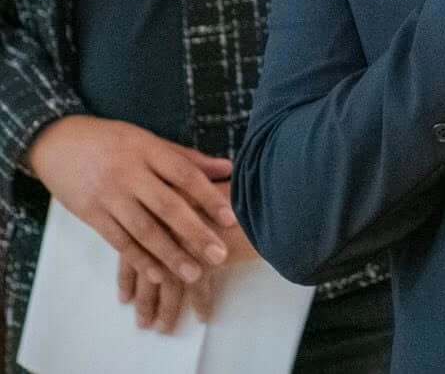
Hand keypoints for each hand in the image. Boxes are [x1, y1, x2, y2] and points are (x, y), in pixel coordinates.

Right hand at [26, 116, 235, 288]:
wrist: (60, 143)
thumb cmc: (113, 141)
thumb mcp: (149, 140)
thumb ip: (187, 157)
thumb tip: (227, 168)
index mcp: (149, 150)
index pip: (185, 175)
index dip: (209, 197)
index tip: (231, 219)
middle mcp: (130, 173)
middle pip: (168, 206)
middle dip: (195, 233)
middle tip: (219, 255)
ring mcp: (109, 196)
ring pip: (144, 230)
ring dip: (170, 255)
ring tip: (194, 274)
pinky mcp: (91, 215)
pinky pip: (119, 241)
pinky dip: (140, 259)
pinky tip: (158, 274)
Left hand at [117, 184, 256, 331]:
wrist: (254, 187)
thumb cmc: (229, 179)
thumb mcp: (198, 180)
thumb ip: (184, 194)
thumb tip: (177, 205)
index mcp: (154, 214)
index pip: (131, 253)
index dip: (128, 277)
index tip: (125, 297)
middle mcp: (162, 235)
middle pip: (148, 275)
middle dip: (145, 301)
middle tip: (142, 322)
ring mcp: (181, 250)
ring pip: (168, 287)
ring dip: (165, 310)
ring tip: (162, 328)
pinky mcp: (203, 262)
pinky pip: (198, 289)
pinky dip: (200, 303)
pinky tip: (202, 315)